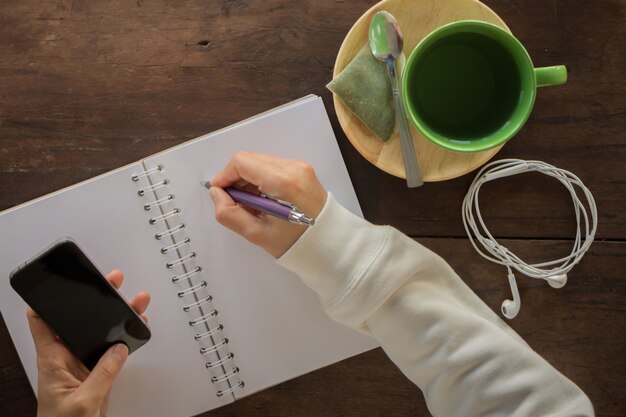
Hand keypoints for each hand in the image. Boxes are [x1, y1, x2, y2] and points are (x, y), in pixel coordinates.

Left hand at [27, 270, 149, 416]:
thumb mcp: (82, 401)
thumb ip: (102, 375)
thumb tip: (119, 351)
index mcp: (52, 359)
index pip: (42, 322)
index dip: (48, 300)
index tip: (62, 283)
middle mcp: (66, 357)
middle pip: (78, 320)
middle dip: (95, 299)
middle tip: (111, 282)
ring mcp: (83, 364)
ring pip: (100, 332)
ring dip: (116, 316)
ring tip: (134, 300)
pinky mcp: (98, 373)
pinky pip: (112, 350)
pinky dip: (125, 337)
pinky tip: (135, 326)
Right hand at [209, 151, 327, 256]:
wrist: (328, 243)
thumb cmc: (297, 243)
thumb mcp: (257, 234)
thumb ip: (229, 213)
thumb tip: (216, 194)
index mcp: (283, 182)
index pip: (241, 162)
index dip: (224, 175)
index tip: (219, 191)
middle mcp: (293, 168)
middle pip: (250, 159)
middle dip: (235, 178)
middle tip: (235, 201)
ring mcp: (300, 167)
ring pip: (260, 162)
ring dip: (248, 179)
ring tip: (251, 204)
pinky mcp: (302, 170)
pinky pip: (272, 167)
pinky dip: (261, 180)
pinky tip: (262, 199)